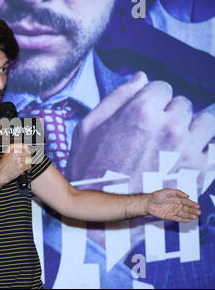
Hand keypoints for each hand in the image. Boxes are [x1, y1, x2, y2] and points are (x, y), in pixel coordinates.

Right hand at [0, 143, 31, 183]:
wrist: (0, 173)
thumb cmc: (3, 165)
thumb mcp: (7, 154)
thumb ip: (14, 150)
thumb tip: (24, 148)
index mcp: (12, 149)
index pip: (24, 146)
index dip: (26, 149)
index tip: (27, 151)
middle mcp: (15, 153)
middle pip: (27, 152)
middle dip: (27, 156)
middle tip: (25, 159)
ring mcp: (18, 160)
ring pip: (29, 159)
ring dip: (28, 161)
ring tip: (24, 163)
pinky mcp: (20, 166)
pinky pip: (28, 165)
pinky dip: (27, 167)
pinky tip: (23, 167)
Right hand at [66, 71, 214, 193]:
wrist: (101, 212)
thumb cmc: (90, 168)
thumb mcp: (88, 127)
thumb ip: (117, 97)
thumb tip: (141, 77)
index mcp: (142, 111)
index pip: (161, 87)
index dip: (149, 100)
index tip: (141, 115)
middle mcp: (170, 126)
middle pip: (182, 103)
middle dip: (168, 114)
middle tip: (150, 135)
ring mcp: (188, 150)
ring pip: (205, 122)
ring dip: (190, 128)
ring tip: (171, 144)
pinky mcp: (200, 171)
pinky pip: (213, 148)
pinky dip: (202, 150)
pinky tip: (184, 158)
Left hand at [147, 189, 200, 222]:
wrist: (148, 203)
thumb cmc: (156, 196)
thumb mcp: (166, 191)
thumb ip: (177, 192)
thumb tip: (187, 196)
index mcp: (177, 199)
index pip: (187, 202)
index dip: (192, 204)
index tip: (198, 206)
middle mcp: (177, 205)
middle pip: (187, 208)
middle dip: (193, 211)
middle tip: (198, 213)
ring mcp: (174, 211)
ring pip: (183, 214)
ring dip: (189, 216)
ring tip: (194, 217)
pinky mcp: (170, 216)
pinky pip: (177, 219)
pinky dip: (182, 220)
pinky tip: (187, 220)